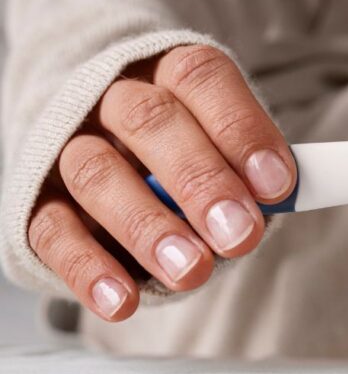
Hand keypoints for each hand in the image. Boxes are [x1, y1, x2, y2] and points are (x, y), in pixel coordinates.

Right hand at [27, 45, 296, 320]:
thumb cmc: (189, 151)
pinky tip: (124, 299)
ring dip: (149, 227)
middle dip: (201, 181)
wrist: (108, 153)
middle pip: (151, 122)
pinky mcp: (35, 200)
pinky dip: (89, 268)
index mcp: (170, 74)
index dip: (241, 129)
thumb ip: (252, 169)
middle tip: (240, 235)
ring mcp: (70, 147)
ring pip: (98, 174)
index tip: (277, 184)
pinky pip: (52, 230)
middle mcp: (116, 100)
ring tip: (192, 270)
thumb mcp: (228, 148)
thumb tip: (285, 196)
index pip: (202, 79)